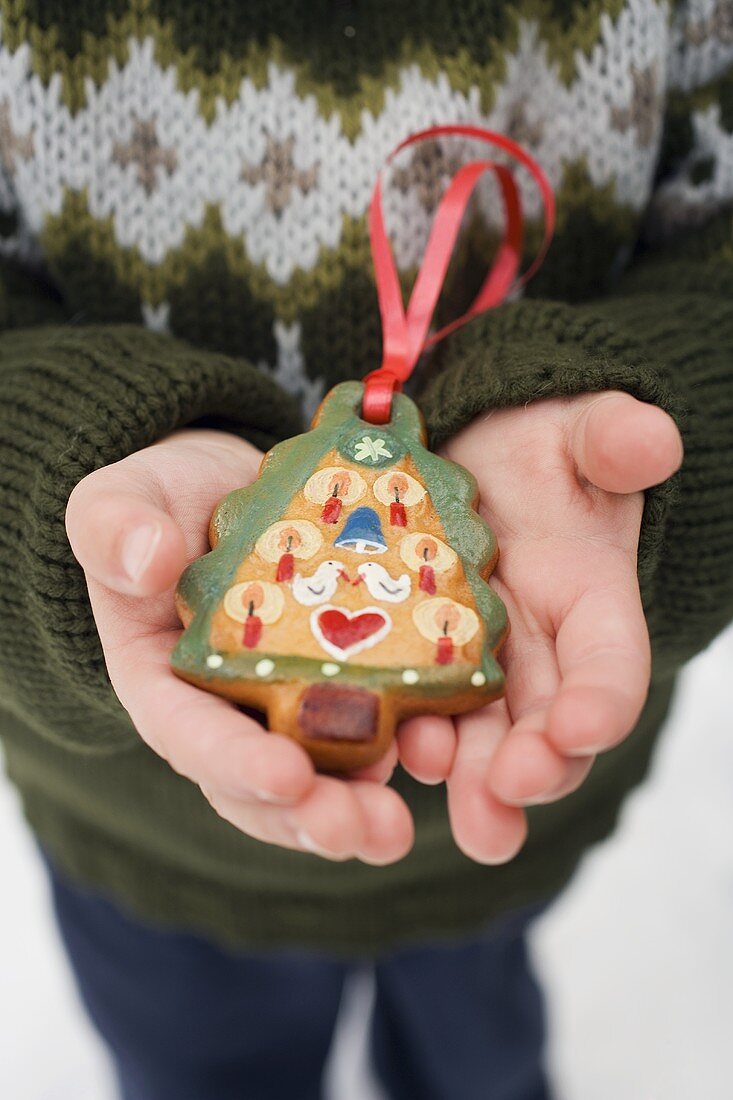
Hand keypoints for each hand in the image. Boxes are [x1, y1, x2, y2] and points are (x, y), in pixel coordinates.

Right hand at [66, 430, 414, 863]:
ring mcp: (289, 704)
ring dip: (358, 807)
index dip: (234, 763)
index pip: (189, 734)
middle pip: (261, 783)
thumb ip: (114, 529)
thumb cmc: (165, 498)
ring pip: (320, 774)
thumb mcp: (124, 501)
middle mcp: (228, 711)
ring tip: (396, 830)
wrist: (230, 487)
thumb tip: (146, 563)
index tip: (285, 777)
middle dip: (308, 816)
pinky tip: (437, 756)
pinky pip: (372, 726)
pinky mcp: (345, 683)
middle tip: (358, 832)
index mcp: (163, 682)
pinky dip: (401, 748)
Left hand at [395, 392, 682, 862]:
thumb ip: (611, 441)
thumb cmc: (535, 447)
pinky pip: (414, 709)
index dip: (600, 702)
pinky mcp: (422, 664)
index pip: (609, 665)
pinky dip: (401, 737)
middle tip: (500, 810)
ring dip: (467, 778)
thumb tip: (652, 441)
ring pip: (482, 737)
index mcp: (590, 602)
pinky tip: (377, 756)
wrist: (477, 461)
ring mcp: (480, 664)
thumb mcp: (576, 432)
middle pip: (544, 727)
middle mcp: (540, 651)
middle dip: (528, 771)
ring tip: (451, 807)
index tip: (579, 731)